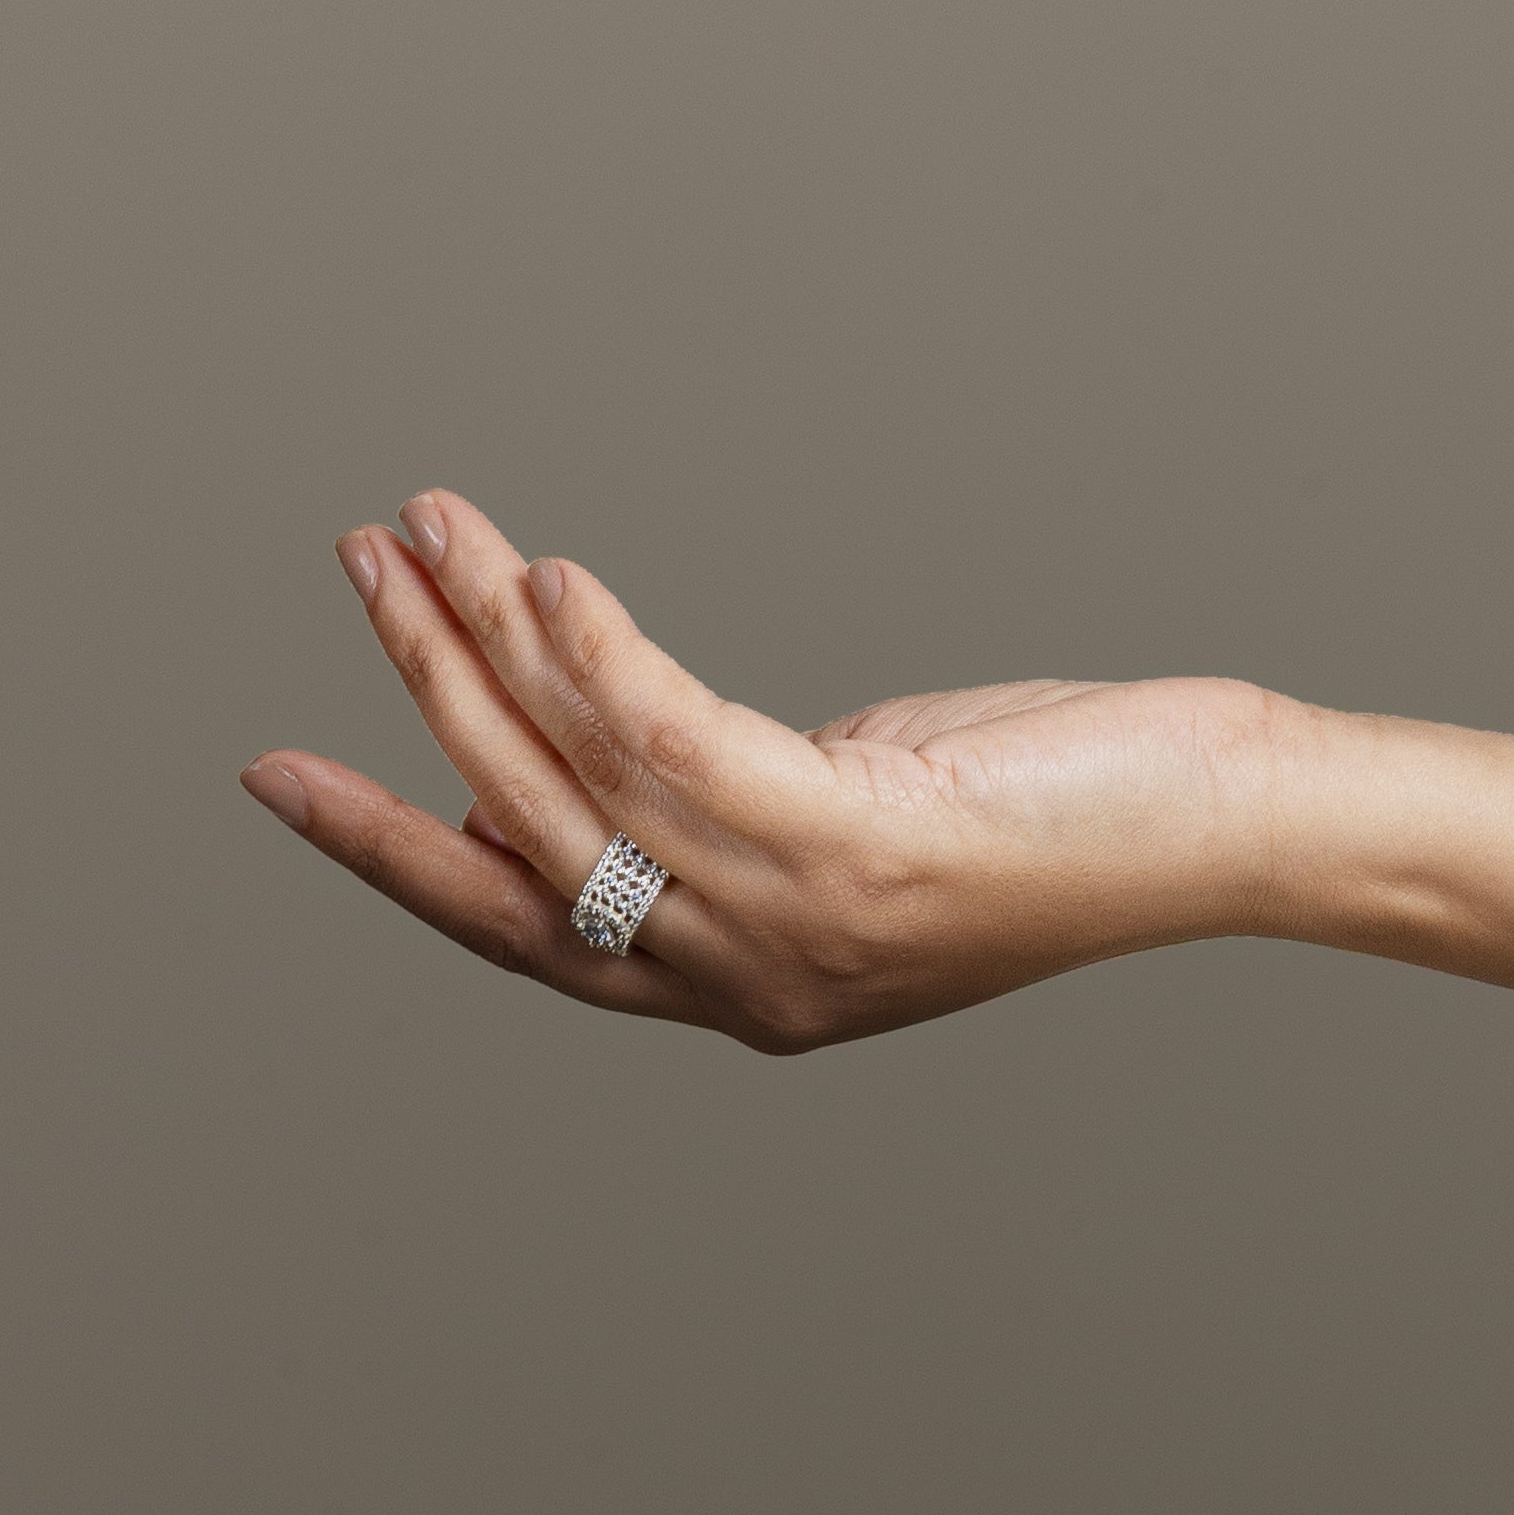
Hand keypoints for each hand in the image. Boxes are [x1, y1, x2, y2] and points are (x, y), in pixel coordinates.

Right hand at [245, 493, 1288, 1052]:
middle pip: (522, 844)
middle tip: (349, 573)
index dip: (395, 851)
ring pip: (582, 778)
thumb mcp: (858, 818)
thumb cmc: (1071, 812)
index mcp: (746, 989)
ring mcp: (799, 926)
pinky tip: (548, 573)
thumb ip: (726, 801)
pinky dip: (596, 653)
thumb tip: (591, 739)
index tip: (288, 773)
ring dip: (485, 638)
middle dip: (416, 699)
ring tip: (426, 525)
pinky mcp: (854, 848)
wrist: (1225, 833)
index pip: (525, 928)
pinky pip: (677, 740)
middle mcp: (755, 981)